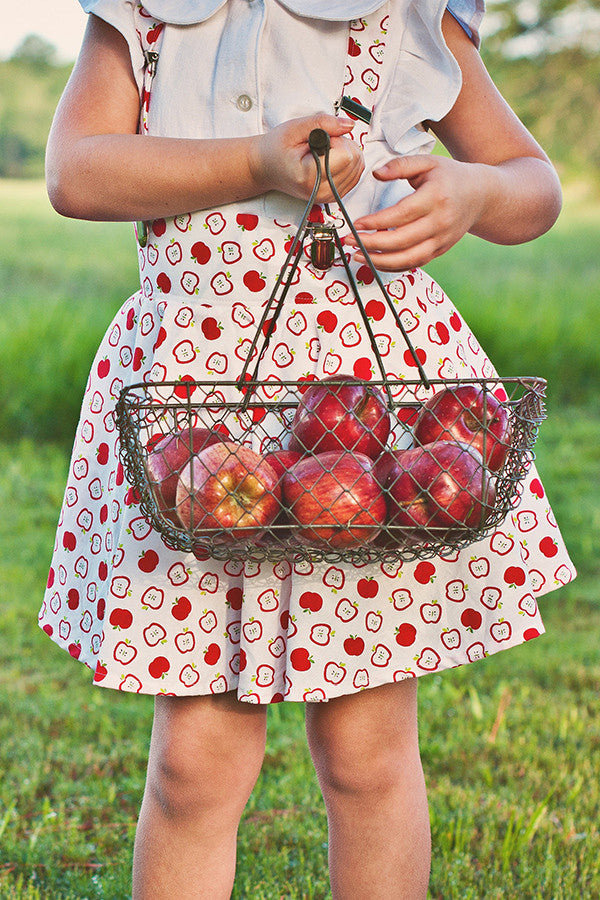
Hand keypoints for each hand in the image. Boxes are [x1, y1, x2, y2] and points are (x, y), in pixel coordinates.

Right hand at [251, 114, 364, 202]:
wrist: (267, 169)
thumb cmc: (277, 149)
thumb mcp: (294, 128)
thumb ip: (323, 123)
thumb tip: (349, 124)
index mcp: (309, 177)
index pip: (346, 156)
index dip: (337, 140)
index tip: (321, 139)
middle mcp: (321, 192)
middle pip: (355, 161)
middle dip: (343, 145)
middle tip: (321, 144)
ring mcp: (329, 197)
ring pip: (358, 168)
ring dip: (346, 153)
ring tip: (324, 152)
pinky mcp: (334, 196)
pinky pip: (355, 175)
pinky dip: (348, 163)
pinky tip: (331, 159)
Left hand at [344, 154, 486, 270]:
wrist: (481, 195)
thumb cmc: (450, 177)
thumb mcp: (428, 162)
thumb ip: (401, 165)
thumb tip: (376, 173)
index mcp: (436, 197)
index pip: (401, 214)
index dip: (376, 222)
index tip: (356, 223)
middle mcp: (440, 222)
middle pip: (401, 241)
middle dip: (372, 244)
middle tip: (350, 241)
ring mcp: (441, 240)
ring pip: (408, 259)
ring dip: (379, 261)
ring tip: (358, 256)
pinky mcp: (440, 250)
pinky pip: (414, 263)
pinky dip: (393, 266)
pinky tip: (376, 261)